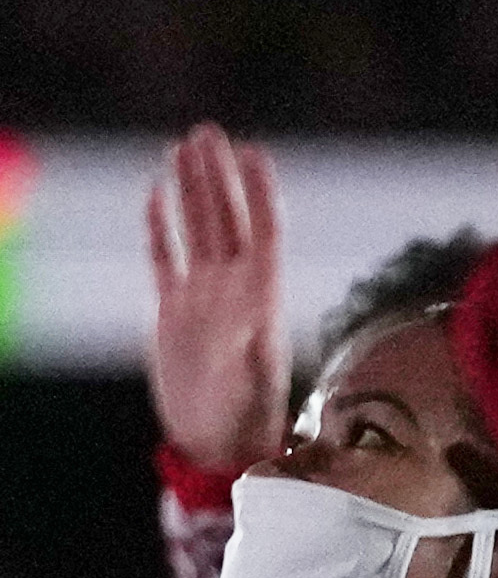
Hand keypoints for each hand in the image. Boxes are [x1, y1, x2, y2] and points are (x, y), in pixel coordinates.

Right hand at [143, 125, 287, 475]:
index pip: (262, 232)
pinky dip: (161, 228)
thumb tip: (249, 308)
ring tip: (184, 147)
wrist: (217, 446)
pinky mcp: (175, 312)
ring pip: (197, 231)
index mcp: (259, 300)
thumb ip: (248, 343)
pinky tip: (156, 195)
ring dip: (192, 190)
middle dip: (217, 176)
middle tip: (207, 131)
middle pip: (226, 220)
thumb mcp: (250, 382)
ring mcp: (203, 299)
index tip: (253, 151)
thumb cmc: (244, 420)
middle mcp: (233, 292)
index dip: (258, 192)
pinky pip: (166, 259)